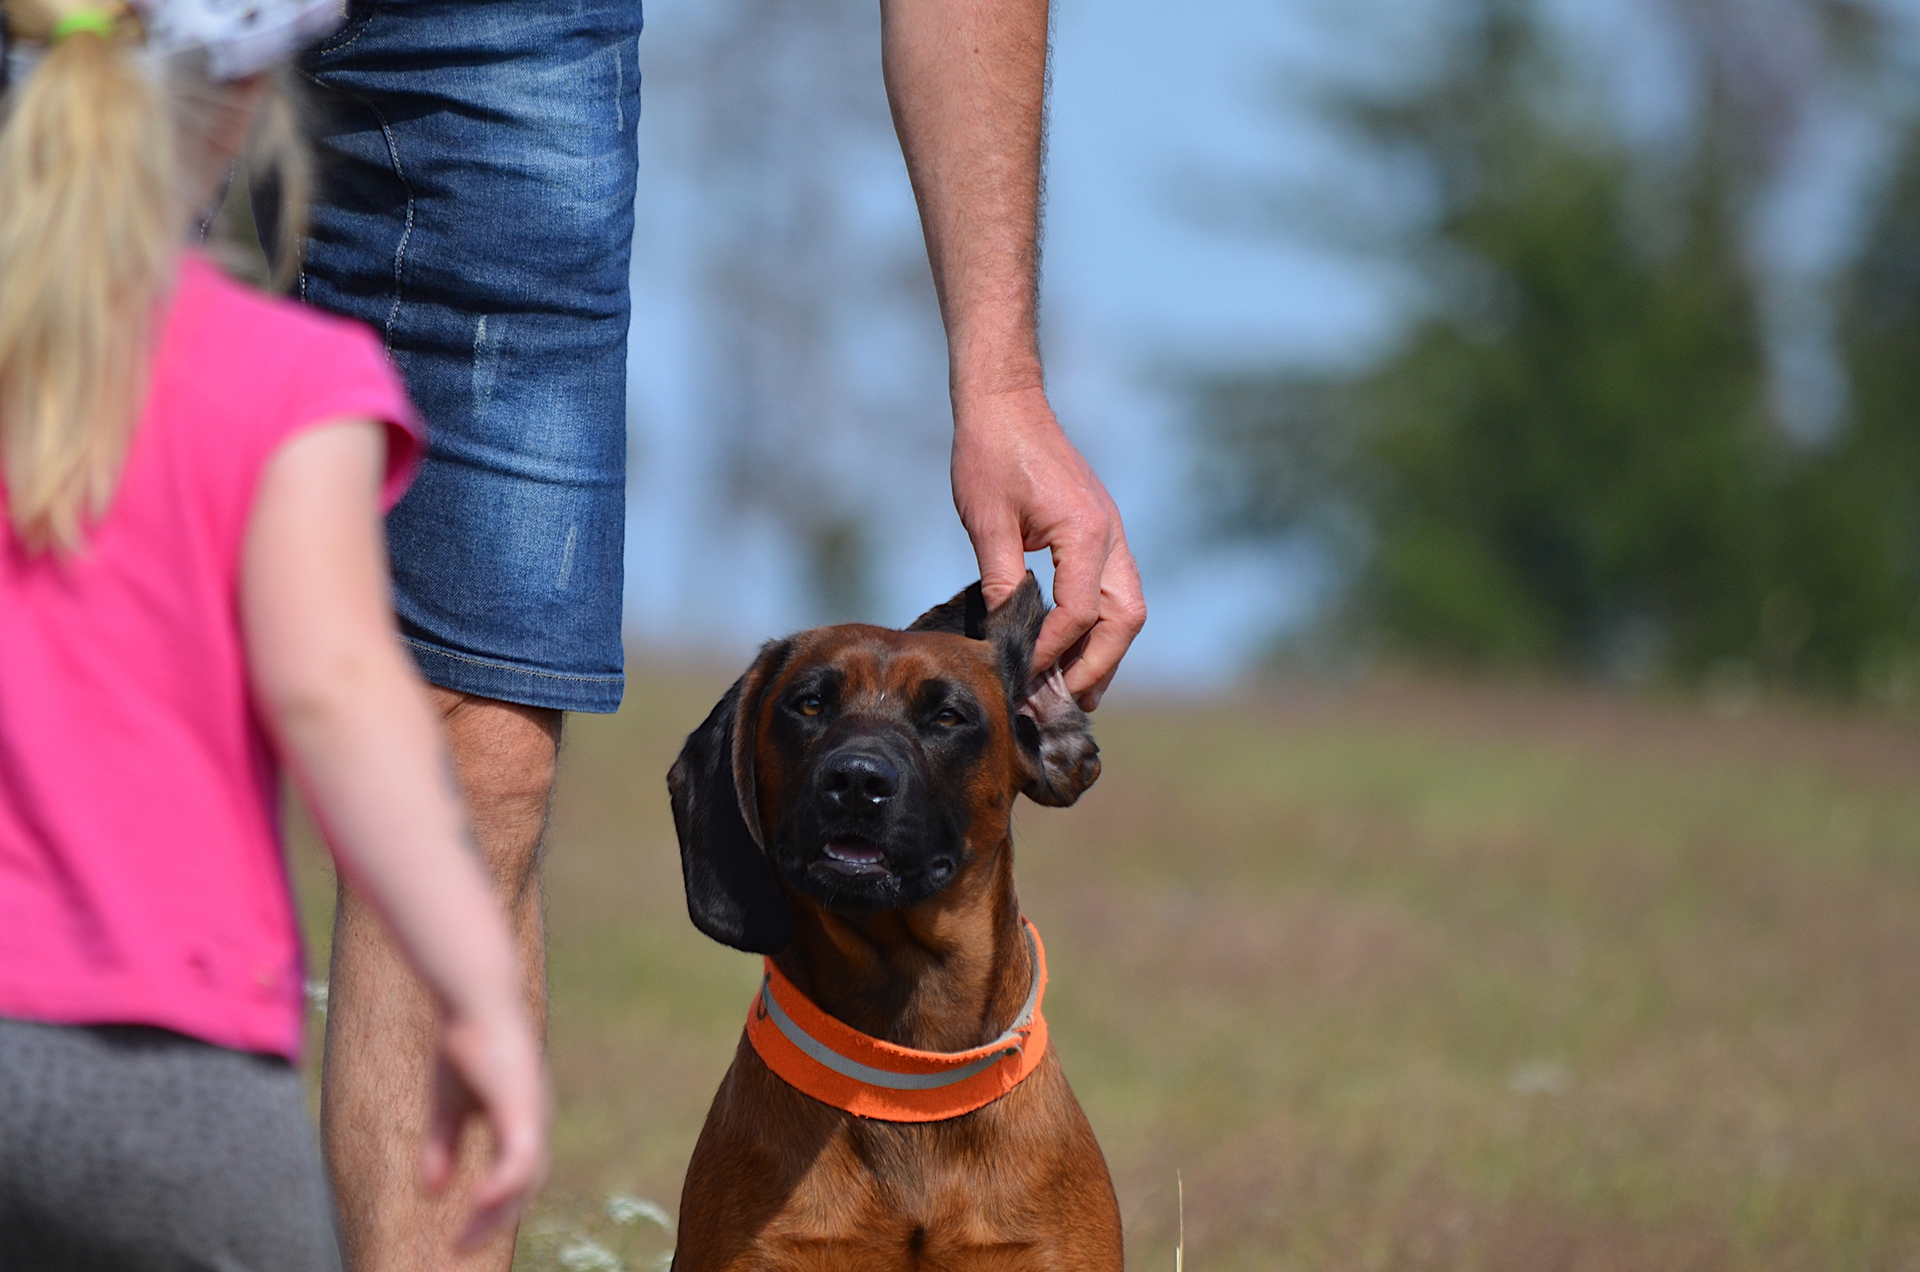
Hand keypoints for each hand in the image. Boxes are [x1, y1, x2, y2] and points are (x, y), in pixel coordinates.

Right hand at [422, 999, 549, 1250]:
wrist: (472, 998)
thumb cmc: (462, 1044)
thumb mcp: (446, 1106)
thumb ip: (442, 1147)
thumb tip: (431, 1191)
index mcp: (521, 1119)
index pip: (518, 1175)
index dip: (494, 1208)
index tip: (461, 1238)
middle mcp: (535, 1118)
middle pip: (527, 1184)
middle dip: (495, 1220)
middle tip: (460, 1248)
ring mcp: (532, 1111)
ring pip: (527, 1177)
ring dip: (498, 1211)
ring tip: (467, 1236)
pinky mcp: (522, 1105)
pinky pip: (521, 1157)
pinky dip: (503, 1184)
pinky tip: (481, 1201)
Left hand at [952, 385, 1145, 709]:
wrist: (1006, 403)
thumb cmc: (991, 452)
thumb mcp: (987, 520)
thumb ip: (1001, 581)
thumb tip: (1004, 635)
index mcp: (1085, 532)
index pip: (1078, 613)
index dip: (1051, 652)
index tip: (1022, 675)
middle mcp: (1110, 535)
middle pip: (1124, 619)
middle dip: (1099, 665)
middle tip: (1066, 702)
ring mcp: (1110, 532)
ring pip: (1126, 607)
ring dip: (1105, 650)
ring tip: (1076, 689)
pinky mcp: (1099, 531)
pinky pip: (1113, 589)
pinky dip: (1099, 624)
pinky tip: (1072, 647)